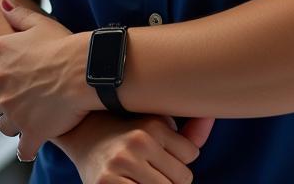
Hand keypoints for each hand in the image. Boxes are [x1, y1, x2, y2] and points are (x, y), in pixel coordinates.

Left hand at [0, 0, 86, 159]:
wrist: (85, 70)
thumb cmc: (64, 44)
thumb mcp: (39, 22)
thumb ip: (17, 13)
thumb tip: (2, 2)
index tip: (4, 66)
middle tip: (10, 95)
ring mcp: (11, 108)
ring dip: (9, 119)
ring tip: (24, 116)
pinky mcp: (28, 131)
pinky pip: (21, 147)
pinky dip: (26, 147)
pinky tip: (32, 144)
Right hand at [57, 113, 213, 183]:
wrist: (81, 137)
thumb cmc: (127, 132)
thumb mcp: (154, 126)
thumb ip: (187, 132)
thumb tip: (211, 116)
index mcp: (151, 125)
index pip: (192, 154)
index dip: (178, 157)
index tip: (160, 151)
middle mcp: (137, 142)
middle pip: (183, 179)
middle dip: (171, 177)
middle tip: (149, 167)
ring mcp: (121, 165)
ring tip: (139, 176)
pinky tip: (130, 181)